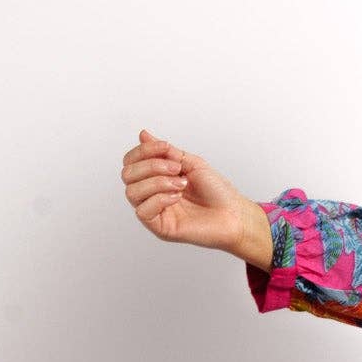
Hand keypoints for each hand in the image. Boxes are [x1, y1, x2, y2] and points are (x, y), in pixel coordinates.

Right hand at [119, 129, 267, 261]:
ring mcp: (155, 211)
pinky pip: (142, 211)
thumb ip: (165, 151)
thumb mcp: (191, 163)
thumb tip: (143, 134)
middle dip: (151, 166)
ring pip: (131, 192)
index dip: (143, 151)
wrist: (235, 214)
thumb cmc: (217, 191)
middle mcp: (151, 193)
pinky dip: (159, 199)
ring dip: (157, 182)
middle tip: (177, 169)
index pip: (130, 161)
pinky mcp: (159, 227)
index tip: (166, 147)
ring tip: (181, 184)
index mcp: (156, 177)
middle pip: (127, 175)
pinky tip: (177, 197)